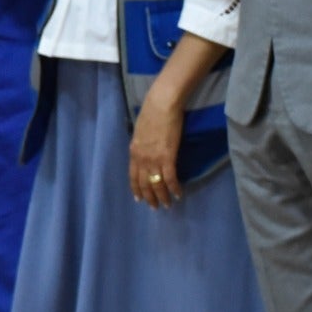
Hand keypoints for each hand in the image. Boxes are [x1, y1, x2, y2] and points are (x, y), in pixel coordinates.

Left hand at [128, 85, 184, 207]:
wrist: (161, 104)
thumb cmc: (152, 112)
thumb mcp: (140, 131)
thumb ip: (142, 143)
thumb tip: (146, 149)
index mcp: (134, 152)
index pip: (133, 176)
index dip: (136, 189)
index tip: (139, 199)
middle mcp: (141, 159)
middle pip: (144, 183)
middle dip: (149, 197)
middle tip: (155, 207)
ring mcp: (154, 159)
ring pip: (156, 184)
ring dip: (162, 196)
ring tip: (168, 204)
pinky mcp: (168, 157)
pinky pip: (170, 178)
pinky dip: (174, 188)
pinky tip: (178, 193)